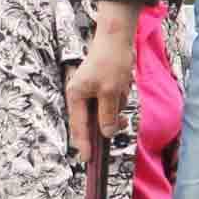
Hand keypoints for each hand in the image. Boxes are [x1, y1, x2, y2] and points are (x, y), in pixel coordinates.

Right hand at [66, 13, 136, 148]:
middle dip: (107, 122)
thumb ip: (107, 115)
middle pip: (91, 122)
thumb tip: (105, 134)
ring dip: (116, 108)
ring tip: (122, 92)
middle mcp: (80, 96)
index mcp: (76, 96)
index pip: (79, 126)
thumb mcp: (110, 92)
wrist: (117, 39)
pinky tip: (123, 87)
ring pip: (104, 113)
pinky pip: (111, 104)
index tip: (87, 159)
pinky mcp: (101, 89)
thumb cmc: (110, 63)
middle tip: (122, 122)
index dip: (84, 143)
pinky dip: (119, 100)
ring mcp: (90, 93)